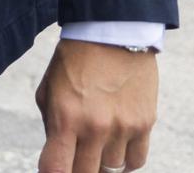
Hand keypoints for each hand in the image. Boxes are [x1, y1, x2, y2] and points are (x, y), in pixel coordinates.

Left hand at [34, 39, 156, 172]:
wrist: (113, 34)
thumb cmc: (73, 61)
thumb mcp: (48, 90)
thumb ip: (52, 126)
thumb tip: (59, 156)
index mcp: (65, 117)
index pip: (57, 168)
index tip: (53, 172)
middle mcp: (95, 127)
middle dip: (76, 169)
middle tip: (74, 157)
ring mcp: (123, 128)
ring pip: (111, 168)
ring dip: (101, 161)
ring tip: (95, 142)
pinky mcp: (145, 124)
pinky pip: (136, 161)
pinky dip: (125, 161)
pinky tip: (116, 148)